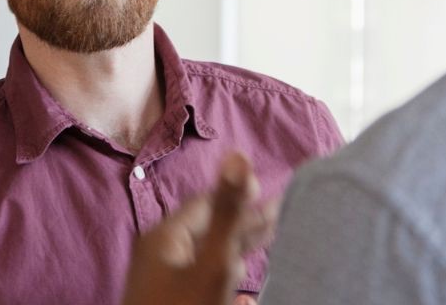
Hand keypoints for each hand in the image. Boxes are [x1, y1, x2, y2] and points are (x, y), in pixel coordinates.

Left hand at [120, 152, 277, 304]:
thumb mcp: (213, 264)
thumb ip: (228, 213)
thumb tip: (238, 155)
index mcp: (165, 239)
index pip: (209, 205)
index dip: (242, 196)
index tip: (276, 195)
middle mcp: (161, 258)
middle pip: (211, 232)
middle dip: (247, 225)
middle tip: (284, 217)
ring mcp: (164, 287)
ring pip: (209, 261)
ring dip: (241, 253)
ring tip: (271, 246)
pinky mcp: (173, 302)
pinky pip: (204, 288)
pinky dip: (230, 284)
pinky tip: (247, 298)